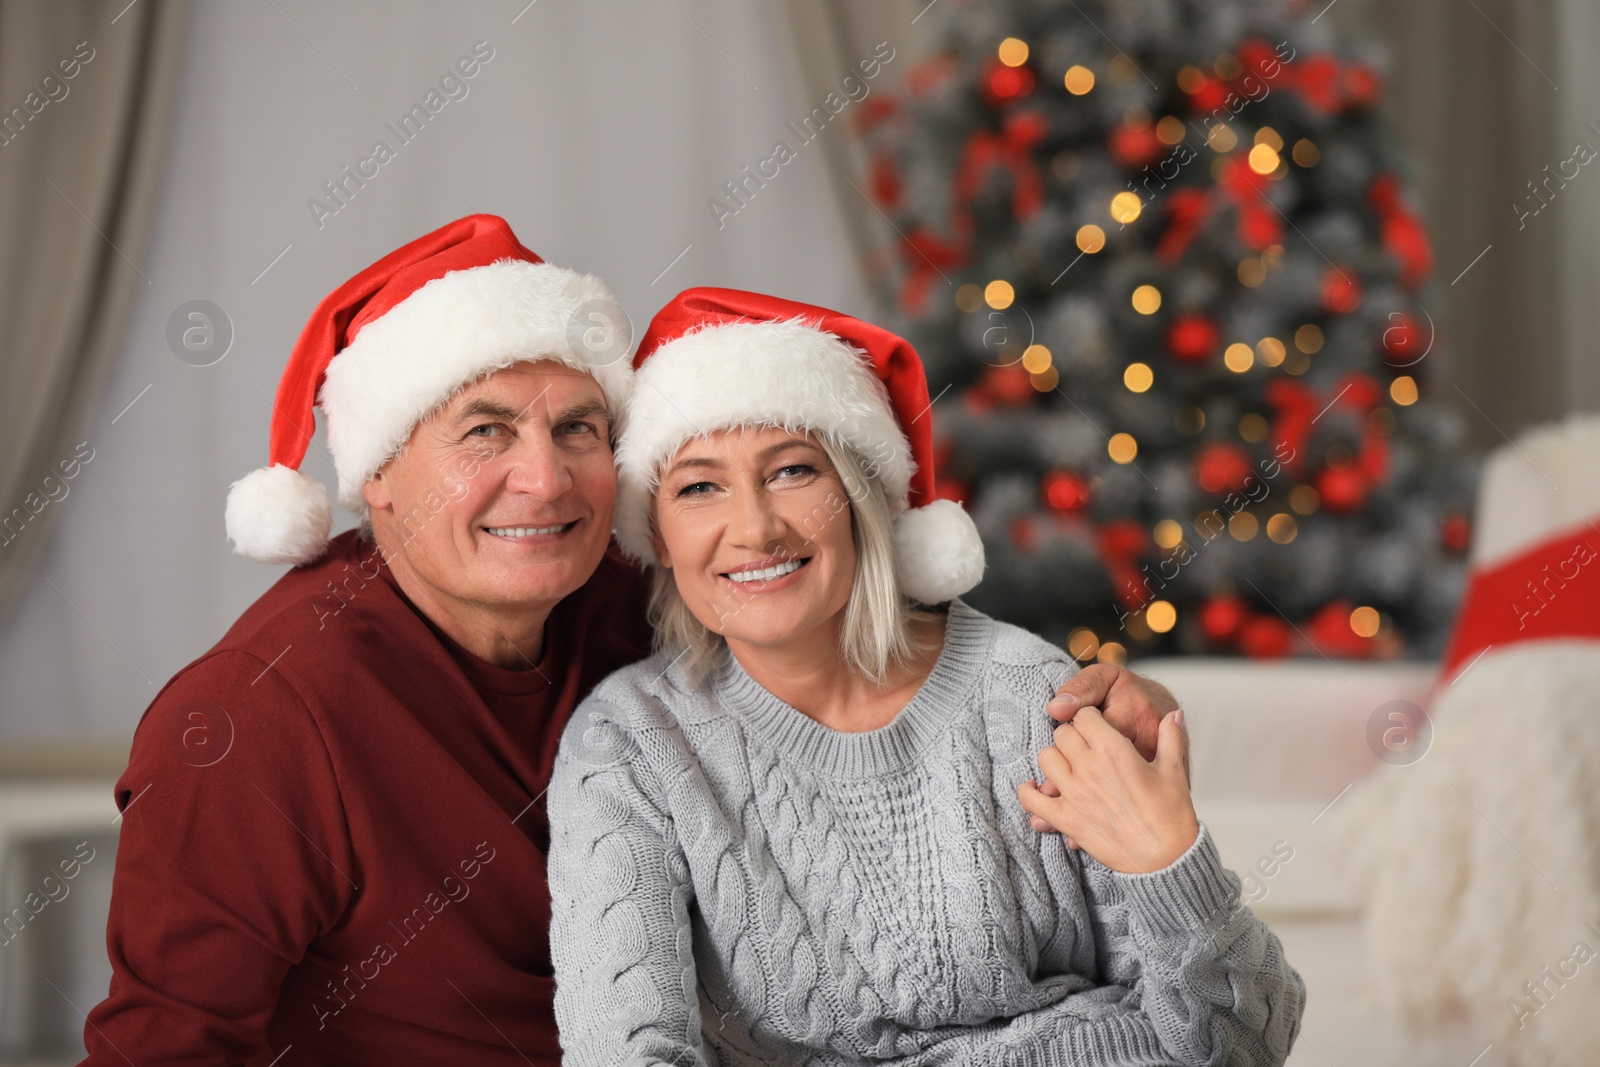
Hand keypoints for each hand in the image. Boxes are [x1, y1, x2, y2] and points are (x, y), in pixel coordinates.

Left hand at [1017, 706, 1197, 873]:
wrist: (1166, 859)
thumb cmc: (1171, 815)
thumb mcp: (1174, 771)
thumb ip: (1171, 737)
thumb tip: (1175, 714)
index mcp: (1113, 751)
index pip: (1084, 716)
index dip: (1090, 719)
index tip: (1096, 727)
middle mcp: (1089, 768)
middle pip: (1062, 734)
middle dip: (1073, 736)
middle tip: (1084, 748)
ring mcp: (1073, 794)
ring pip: (1046, 758)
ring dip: (1056, 759)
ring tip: (1069, 766)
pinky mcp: (1065, 819)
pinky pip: (1031, 798)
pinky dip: (1029, 792)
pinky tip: (1038, 789)